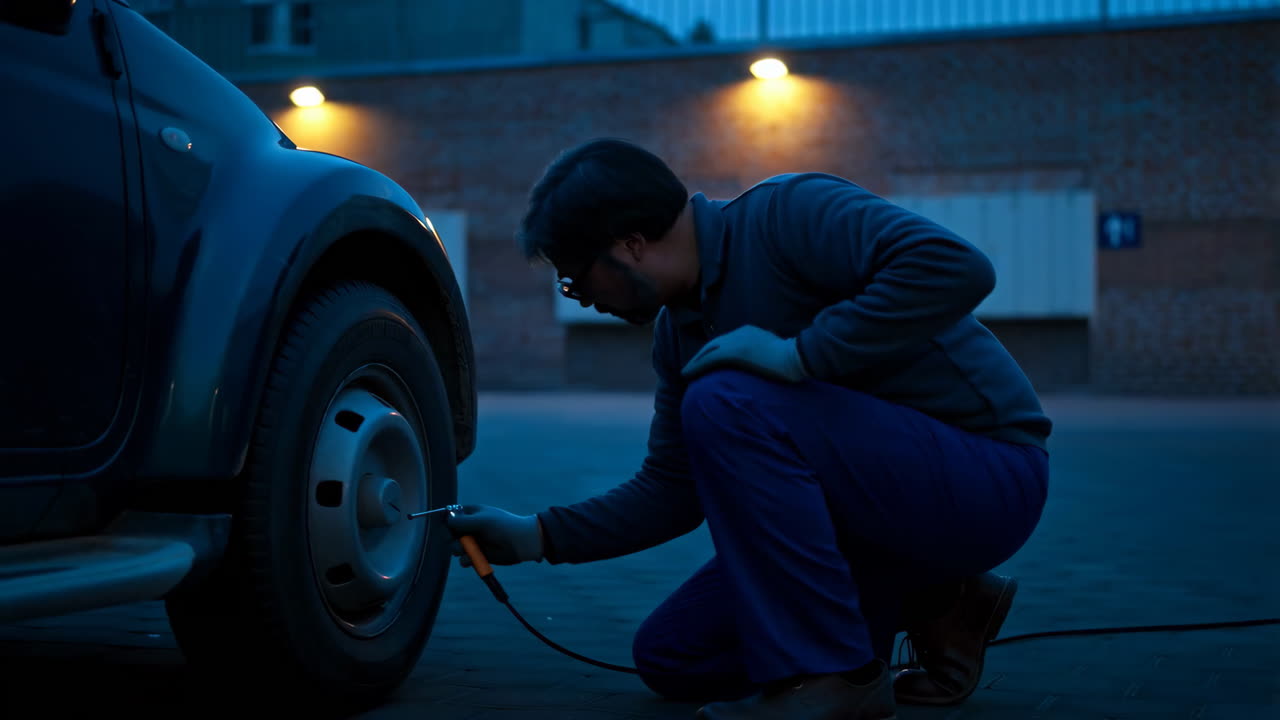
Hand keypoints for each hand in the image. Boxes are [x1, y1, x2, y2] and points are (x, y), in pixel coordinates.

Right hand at [444, 504, 543, 565]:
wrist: (520, 543)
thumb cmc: (502, 526)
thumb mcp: (480, 520)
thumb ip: (461, 521)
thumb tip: (446, 522)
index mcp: (470, 514)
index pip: (450, 517)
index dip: (446, 523)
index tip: (448, 529)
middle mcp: (469, 528)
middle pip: (449, 534)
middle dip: (450, 539)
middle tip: (457, 541)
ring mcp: (473, 542)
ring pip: (454, 548)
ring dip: (458, 549)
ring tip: (467, 549)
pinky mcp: (478, 555)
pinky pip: (464, 559)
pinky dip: (467, 560)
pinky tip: (473, 559)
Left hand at [681, 325, 808, 382]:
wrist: (797, 357)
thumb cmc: (792, 358)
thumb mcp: (774, 351)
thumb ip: (763, 353)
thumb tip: (761, 363)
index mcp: (749, 331)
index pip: (725, 342)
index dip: (712, 352)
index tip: (705, 362)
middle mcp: (740, 333)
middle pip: (713, 345)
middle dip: (699, 356)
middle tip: (689, 368)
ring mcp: (736, 341)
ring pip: (708, 351)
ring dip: (695, 362)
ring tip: (685, 373)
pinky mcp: (734, 352)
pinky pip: (709, 359)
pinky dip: (696, 366)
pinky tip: (687, 374)